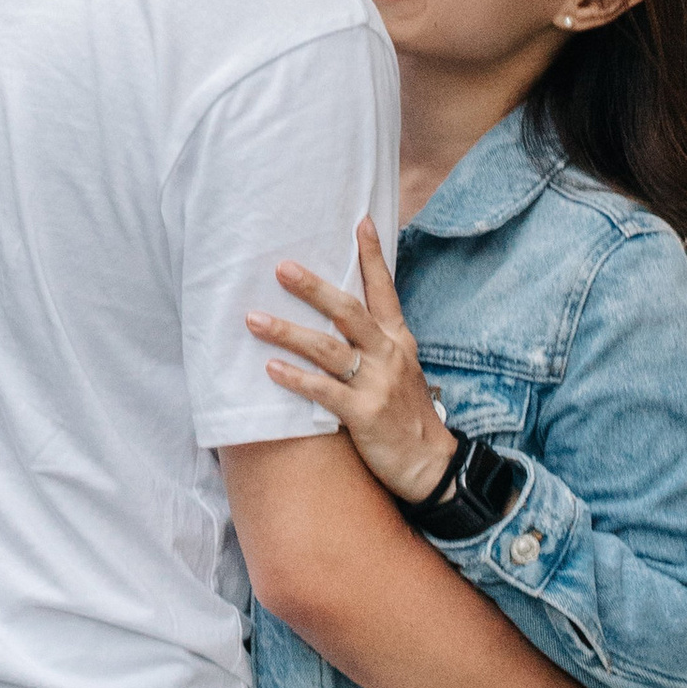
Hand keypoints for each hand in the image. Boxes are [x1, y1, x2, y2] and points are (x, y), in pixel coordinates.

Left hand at [248, 218, 454, 503]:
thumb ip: (376, 342)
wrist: (432, 466)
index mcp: (398, 340)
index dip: (372, 256)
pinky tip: (271, 369)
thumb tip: (340, 316)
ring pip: (328, 349)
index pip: (384, 290)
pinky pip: (324, 391)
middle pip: (348, 311)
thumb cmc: (407, 415)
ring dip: (288, 332)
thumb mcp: (402, 369)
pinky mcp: (365, 415)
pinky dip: (296, 379)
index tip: (361, 221)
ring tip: (254, 319)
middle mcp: (388, 355)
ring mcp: (378, 384)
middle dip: (313, 288)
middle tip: (281, 267)